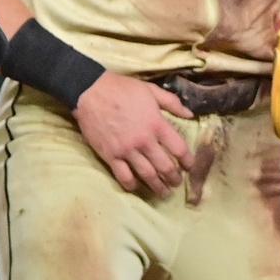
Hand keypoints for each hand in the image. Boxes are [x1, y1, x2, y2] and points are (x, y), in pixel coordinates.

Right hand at [72, 72, 193, 195]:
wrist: (89, 91)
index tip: (189, 167)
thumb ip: (172, 102)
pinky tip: (137, 186)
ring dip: (158, 186)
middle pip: (165, 167)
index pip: (179, 149)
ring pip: (147, 176)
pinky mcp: (110, 156)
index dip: (188, 161)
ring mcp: (127, 150)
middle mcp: (144, 141)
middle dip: (174, 178)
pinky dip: (132, 185)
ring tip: (163, 191)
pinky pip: (124, 176)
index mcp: (157, 124)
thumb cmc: (121, 89)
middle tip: (176, 182)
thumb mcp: (150, 89)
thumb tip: (190, 115)